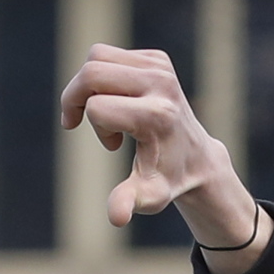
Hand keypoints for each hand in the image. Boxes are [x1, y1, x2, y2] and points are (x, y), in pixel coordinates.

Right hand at [59, 45, 260, 268]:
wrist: (196, 158)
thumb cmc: (166, 178)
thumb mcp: (149, 196)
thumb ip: (129, 202)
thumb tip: (116, 218)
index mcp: (156, 115)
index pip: (96, 107)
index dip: (95, 128)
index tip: (112, 145)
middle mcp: (160, 84)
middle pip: (91, 73)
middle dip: (76, 98)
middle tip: (82, 121)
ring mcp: (161, 67)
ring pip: (96, 57)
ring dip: (90, 86)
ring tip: (108, 111)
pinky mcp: (158, 58)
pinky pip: (110, 55)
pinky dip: (105, 77)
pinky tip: (119, 100)